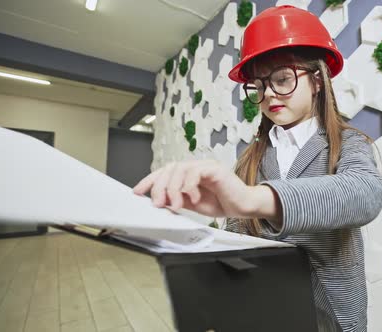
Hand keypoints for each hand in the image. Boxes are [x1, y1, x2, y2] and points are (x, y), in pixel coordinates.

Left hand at [132, 160, 279, 220]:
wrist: (243, 206)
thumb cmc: (222, 202)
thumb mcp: (192, 204)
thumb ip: (176, 200)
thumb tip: (158, 201)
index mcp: (188, 174)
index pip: (164, 172)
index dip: (149, 181)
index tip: (137, 192)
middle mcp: (195, 167)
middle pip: (169, 169)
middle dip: (160, 187)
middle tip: (159, 204)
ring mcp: (205, 166)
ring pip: (180, 169)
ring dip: (174, 189)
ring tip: (178, 205)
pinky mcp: (215, 169)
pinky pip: (196, 172)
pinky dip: (190, 185)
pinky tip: (193, 197)